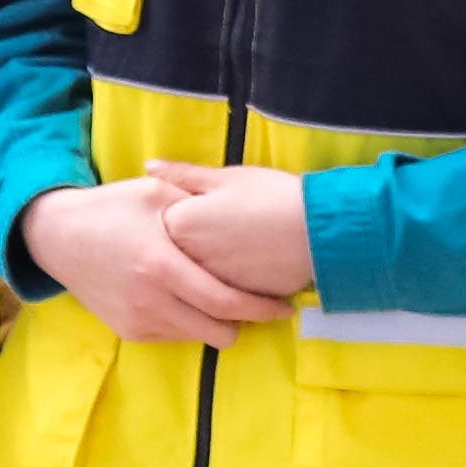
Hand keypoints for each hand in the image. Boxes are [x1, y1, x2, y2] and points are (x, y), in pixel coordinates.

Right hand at [20, 175, 284, 348]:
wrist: (58, 236)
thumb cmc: (112, 208)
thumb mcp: (155, 194)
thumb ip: (197, 204)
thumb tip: (242, 211)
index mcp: (162, 266)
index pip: (224, 302)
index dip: (261, 309)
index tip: (285, 306)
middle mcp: (151, 302)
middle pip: (218, 332)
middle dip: (244, 322)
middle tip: (259, 303)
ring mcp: (138, 321)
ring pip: (198, 336)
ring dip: (215, 322)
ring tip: (222, 297)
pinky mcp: (129, 331)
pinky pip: (174, 336)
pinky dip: (189, 323)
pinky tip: (190, 299)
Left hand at [147, 162, 317, 304]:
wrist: (317, 231)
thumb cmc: (272, 196)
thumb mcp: (227, 177)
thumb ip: (183, 174)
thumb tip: (148, 166)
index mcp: (179, 223)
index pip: (161, 221)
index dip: (182, 211)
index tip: (204, 207)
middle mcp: (185, 258)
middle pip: (173, 252)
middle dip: (189, 242)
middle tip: (223, 227)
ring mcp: (206, 283)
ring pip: (193, 275)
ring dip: (205, 265)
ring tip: (235, 246)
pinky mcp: (228, 300)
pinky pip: (216, 292)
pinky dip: (225, 282)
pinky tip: (244, 265)